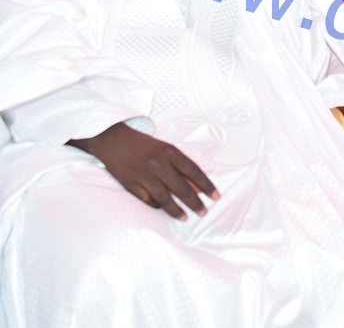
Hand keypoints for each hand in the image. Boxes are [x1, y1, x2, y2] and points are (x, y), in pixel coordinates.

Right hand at [68, 122, 218, 219]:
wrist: (113, 140)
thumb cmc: (145, 146)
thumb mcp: (166, 150)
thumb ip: (181, 167)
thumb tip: (199, 187)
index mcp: (170, 152)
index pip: (194, 172)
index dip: (207, 186)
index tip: (216, 197)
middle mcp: (158, 164)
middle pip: (181, 188)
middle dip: (195, 203)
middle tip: (204, 212)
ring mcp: (144, 175)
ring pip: (165, 198)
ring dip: (176, 210)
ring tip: (185, 218)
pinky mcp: (130, 184)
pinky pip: (148, 200)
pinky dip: (157, 206)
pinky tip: (164, 210)